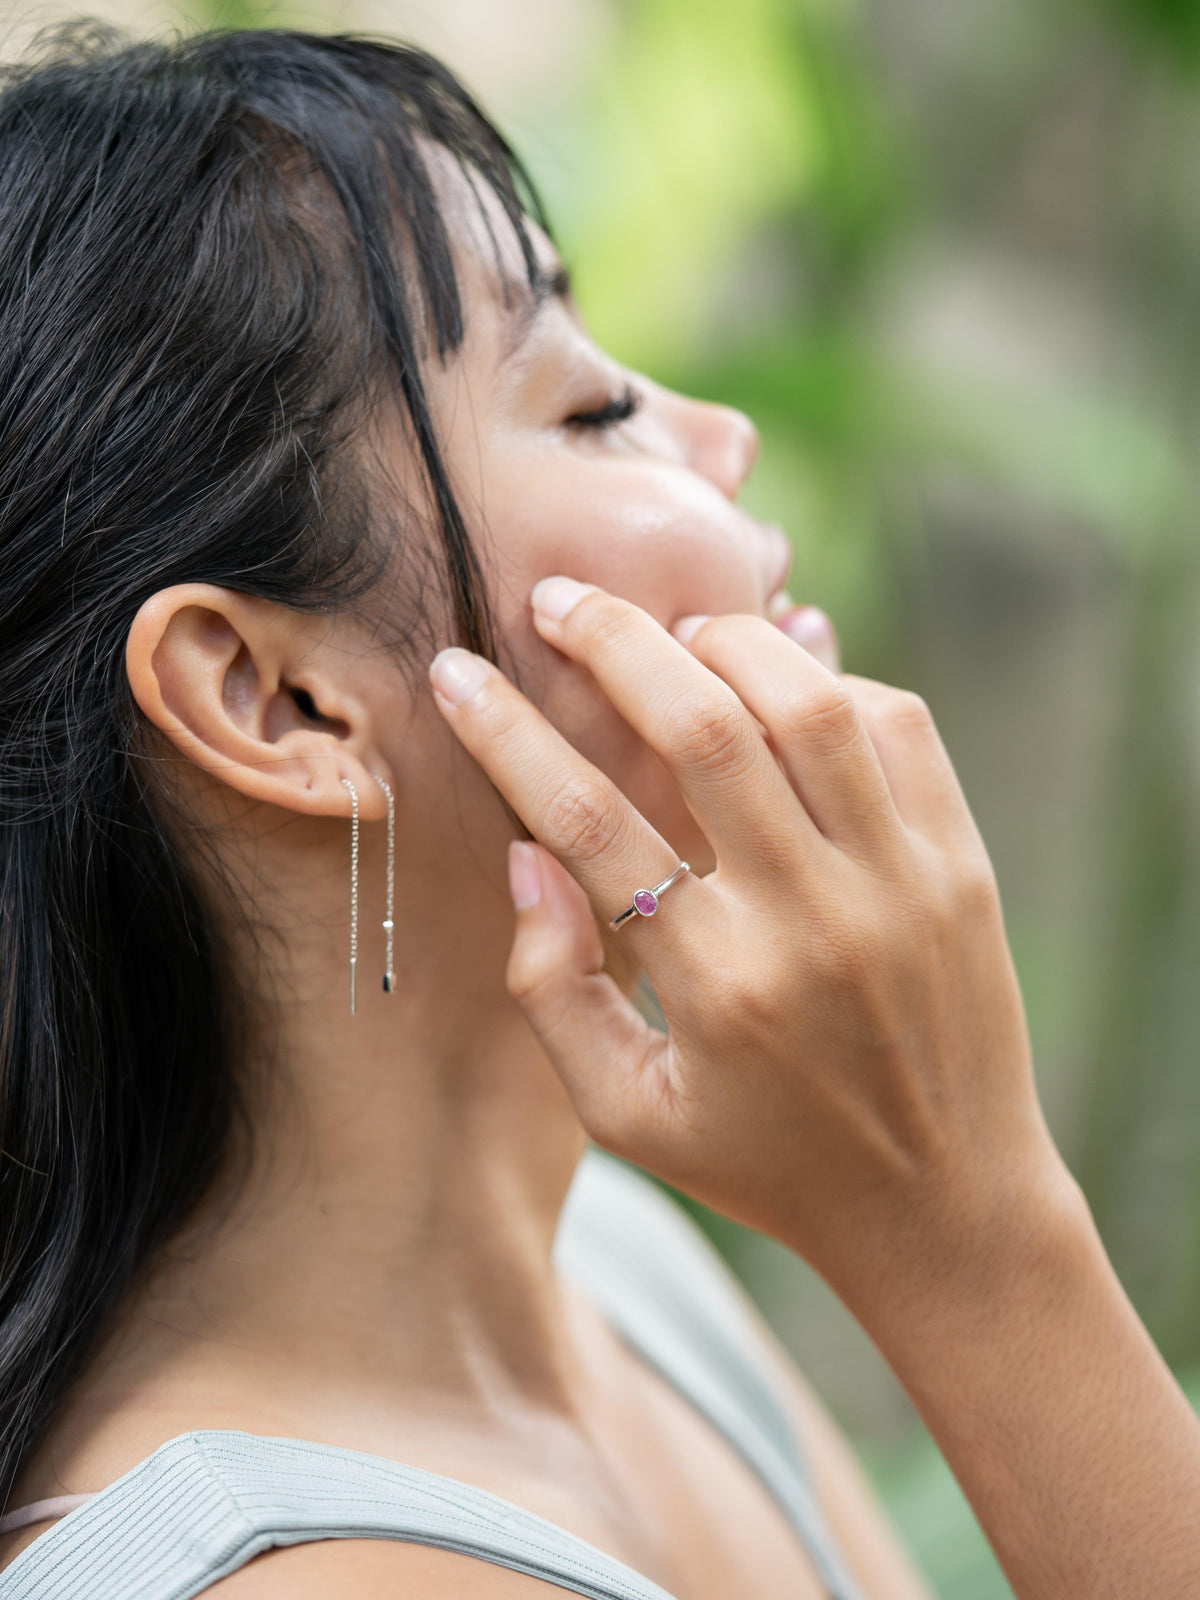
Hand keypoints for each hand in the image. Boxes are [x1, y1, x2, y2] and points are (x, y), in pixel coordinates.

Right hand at [429, 577, 1067, 1311]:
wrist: (946, 1205)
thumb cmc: (769, 1162)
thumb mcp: (629, 1117)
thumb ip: (552, 992)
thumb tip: (524, 855)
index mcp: (719, 986)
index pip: (588, 822)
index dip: (508, 734)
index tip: (457, 673)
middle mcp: (814, 919)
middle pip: (702, 730)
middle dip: (614, 643)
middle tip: (558, 601)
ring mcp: (901, 882)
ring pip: (810, 705)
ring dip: (728, 643)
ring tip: (672, 634)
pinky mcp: (960, 861)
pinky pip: (898, 725)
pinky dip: (831, 681)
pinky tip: (782, 687)